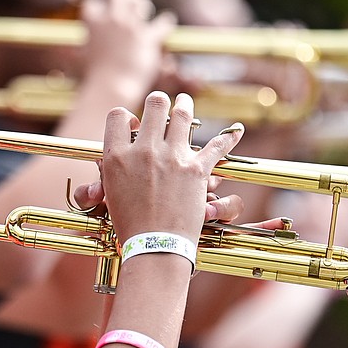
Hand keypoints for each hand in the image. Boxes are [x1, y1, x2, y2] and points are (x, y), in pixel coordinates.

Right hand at [76, 92, 243, 245]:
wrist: (154, 246)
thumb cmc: (130, 225)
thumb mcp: (110, 192)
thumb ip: (112, 167)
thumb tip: (119, 149)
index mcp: (116, 157)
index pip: (118, 116)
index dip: (127, 117)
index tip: (134, 125)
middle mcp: (144, 150)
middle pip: (154, 104)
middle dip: (158, 102)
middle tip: (162, 104)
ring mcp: (171, 157)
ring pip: (181, 113)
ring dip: (185, 104)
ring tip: (185, 101)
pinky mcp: (196, 169)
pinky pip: (217, 145)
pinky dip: (230, 136)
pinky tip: (237, 130)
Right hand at [77, 0, 175, 106]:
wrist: (112, 87)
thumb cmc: (96, 78)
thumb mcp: (84, 59)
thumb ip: (88, 46)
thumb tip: (84, 50)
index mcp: (94, 24)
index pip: (92, 2)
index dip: (98, 7)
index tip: (103, 14)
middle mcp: (112, 19)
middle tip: (130, 3)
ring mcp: (131, 27)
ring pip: (139, 0)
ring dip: (142, 3)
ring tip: (145, 9)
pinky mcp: (148, 37)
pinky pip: (162, 22)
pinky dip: (165, 22)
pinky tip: (166, 22)